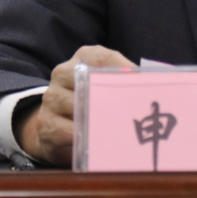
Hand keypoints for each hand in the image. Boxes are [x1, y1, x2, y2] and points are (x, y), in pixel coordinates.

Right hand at [16, 45, 135, 165]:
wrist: (57, 128)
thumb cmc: (93, 101)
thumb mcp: (107, 85)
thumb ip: (126, 78)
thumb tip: (151, 80)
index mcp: (82, 58)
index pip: (102, 58)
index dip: (121, 69)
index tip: (136, 82)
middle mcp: (62, 73)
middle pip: (84, 79)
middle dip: (106, 96)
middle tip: (125, 108)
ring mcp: (51, 97)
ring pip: (75, 105)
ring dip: (95, 118)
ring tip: (112, 126)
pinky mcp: (45, 123)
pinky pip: (66, 130)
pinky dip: (83, 136)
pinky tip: (95, 139)